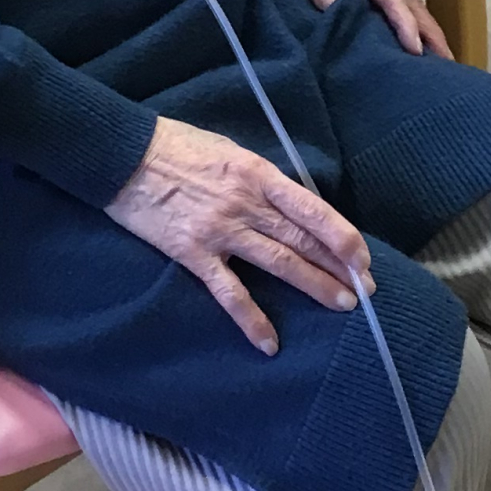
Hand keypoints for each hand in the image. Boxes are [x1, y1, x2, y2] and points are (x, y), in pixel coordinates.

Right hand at [107, 115, 372, 355]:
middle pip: (302, 239)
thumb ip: (260, 180)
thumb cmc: (178, 147)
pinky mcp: (193, 253)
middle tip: (366, 290)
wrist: (124, 155)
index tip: (363, 258)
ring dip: (314, 286)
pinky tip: (270, 343)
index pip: (312, 209)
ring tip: (342, 306)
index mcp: (258, 174)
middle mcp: (246, 204)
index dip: (342, 236)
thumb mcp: (230, 151)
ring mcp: (220, 231)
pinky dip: (251, 319)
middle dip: (339, 266)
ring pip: (278, 263)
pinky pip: (229, 292)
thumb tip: (289, 205)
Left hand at [285, 0, 451, 58]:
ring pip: (413, 11)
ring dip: (430, 36)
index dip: (404, 22)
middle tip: (447, 64)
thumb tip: (333, 3)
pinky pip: (400, 15)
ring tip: (443, 65)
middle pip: (413, 5)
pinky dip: (415, 33)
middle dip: (431, 34)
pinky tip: (420, 54)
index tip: (414, 49)